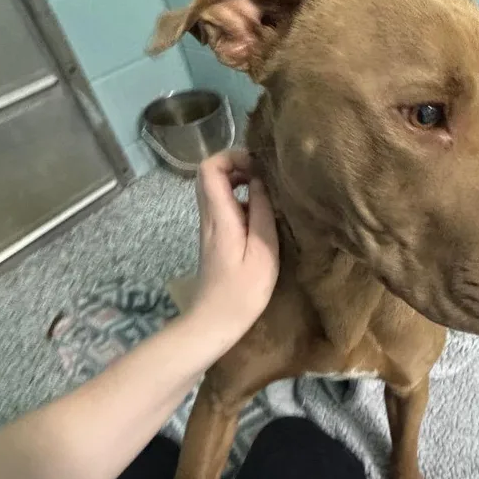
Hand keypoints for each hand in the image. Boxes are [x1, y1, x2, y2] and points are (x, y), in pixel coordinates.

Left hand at [192, 150, 279, 348]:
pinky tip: (263, 215)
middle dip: (238, 164)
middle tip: (266, 176)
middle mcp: (209, 216)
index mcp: (219, 216)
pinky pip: (224, 204)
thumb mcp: (263, 252)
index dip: (232, 156)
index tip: (259, 166)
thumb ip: (262, 212)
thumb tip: (261, 181)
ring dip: (241, 182)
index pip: (209, 168)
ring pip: (216, 188)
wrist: (215, 322)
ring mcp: (210, 226)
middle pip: (210, 173)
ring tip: (269, 193)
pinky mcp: (216, 236)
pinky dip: (242, 199)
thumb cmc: (242, 291)